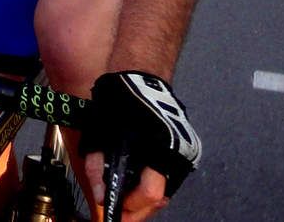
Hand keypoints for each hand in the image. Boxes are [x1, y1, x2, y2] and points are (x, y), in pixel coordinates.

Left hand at [81, 72, 200, 219]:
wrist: (140, 75)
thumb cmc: (119, 100)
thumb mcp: (100, 132)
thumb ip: (98, 167)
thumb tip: (100, 196)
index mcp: (159, 147)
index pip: (150, 194)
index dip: (130, 206)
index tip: (114, 211)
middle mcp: (179, 153)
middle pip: (160, 197)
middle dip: (136, 207)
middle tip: (118, 211)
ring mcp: (185, 151)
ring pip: (165, 188)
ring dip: (144, 197)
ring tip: (124, 197)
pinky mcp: (185, 147)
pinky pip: (168, 175)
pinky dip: (152, 181)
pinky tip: (136, 181)